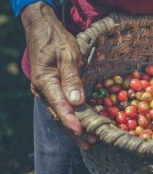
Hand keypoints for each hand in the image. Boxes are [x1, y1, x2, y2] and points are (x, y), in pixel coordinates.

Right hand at [21, 2, 95, 148]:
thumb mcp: (68, 55)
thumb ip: (72, 78)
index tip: (82, 131)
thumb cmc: (57, 40)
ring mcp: (46, 92)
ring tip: (86, 142)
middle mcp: (42, 91)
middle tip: (90, 143)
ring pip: (58, 115)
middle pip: (58, 115)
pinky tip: (79, 128)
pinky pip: (59, 109)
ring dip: (72, 129)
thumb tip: (77, 102)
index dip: (70, 120)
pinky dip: (70, 120)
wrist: (43, 31)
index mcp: (45, 81)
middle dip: (74, 131)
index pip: (59, 105)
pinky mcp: (51, 91)